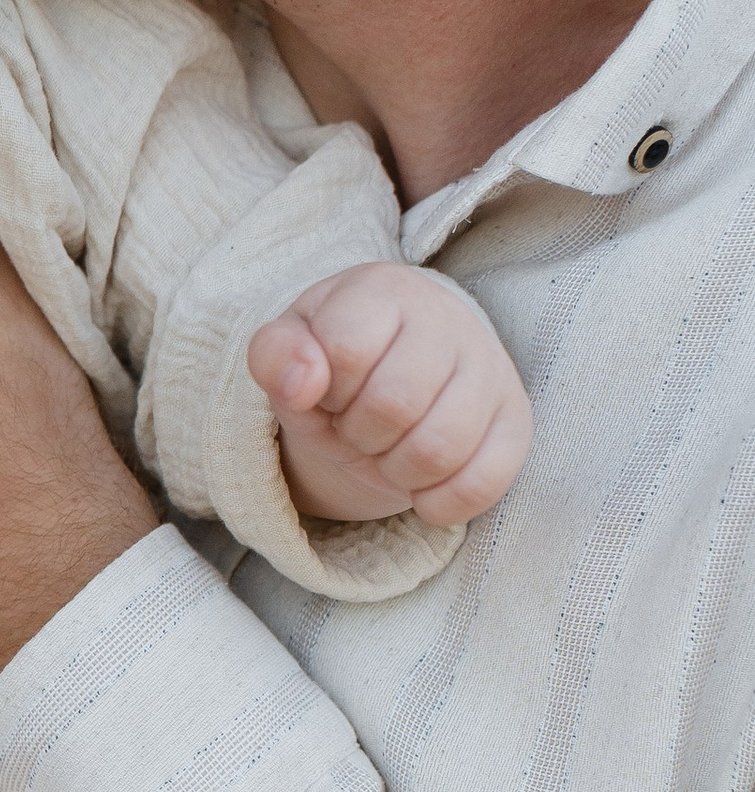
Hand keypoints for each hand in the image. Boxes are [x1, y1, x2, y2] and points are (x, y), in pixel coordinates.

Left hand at [249, 262, 532, 528]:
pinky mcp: (516, 422)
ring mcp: (491, 369)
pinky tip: (420, 484)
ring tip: (387, 449)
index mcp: (384, 289)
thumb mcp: (288, 355)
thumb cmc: (334, 366)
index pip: (348, 348)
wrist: (390, 379)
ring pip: (439, 450)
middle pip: (395, 405)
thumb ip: (275, 357)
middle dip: (358, 433)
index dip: (326, 388)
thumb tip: (302, 385)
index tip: (328, 388)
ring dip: (395, 470)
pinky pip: (482, 483)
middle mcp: (448, 318)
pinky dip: (438, 502)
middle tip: (357, 425)